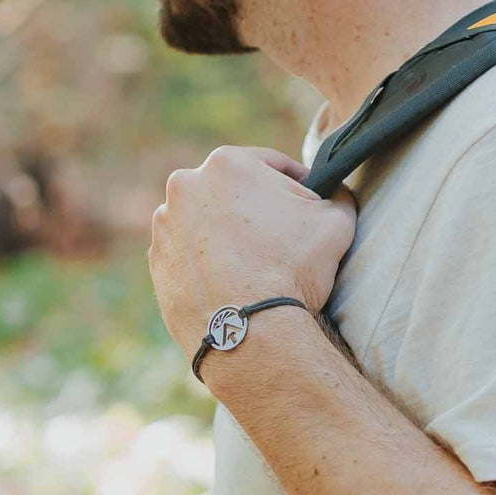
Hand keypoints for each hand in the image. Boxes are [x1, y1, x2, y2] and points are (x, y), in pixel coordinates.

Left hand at [147, 146, 356, 369]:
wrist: (248, 331)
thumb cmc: (293, 268)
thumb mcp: (337, 221)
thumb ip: (338, 196)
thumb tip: (336, 193)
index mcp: (227, 163)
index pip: (272, 164)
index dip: (299, 183)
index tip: (312, 203)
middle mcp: (185, 186)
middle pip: (235, 190)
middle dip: (258, 208)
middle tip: (284, 237)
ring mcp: (165, 225)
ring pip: (208, 220)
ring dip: (230, 233)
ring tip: (257, 263)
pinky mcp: (157, 262)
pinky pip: (191, 253)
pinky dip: (209, 261)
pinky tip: (233, 281)